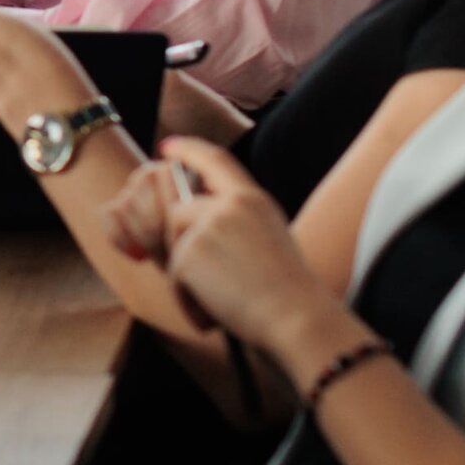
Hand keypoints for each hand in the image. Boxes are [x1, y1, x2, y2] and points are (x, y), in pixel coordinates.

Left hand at [107, 137, 328, 352]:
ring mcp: (207, 227)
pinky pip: (173, 277)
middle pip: (179, 213)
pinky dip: (188, 300)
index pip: (214, 160)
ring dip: (188, 276)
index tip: (168, 146)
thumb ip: (235, 220)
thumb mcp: (268, 237)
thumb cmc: (288, 293)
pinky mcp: (189, 253)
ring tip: (222, 298)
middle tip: (214, 281)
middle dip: (183, 246)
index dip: (188, 149)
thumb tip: (193, 216)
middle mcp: (229, 205)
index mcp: (253, 199)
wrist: (296, 318)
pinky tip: (216, 311)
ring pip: (173, 246)